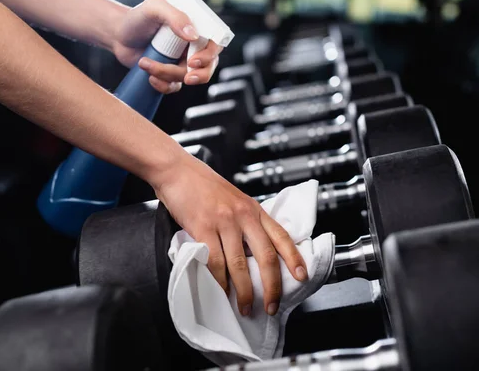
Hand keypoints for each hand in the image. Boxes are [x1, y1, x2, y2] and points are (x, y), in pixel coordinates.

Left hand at [112, 0, 221, 93]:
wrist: (118, 35)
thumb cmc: (138, 18)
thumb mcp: (155, 8)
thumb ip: (174, 17)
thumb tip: (193, 35)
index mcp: (196, 28)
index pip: (214, 44)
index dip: (209, 56)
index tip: (193, 62)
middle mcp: (193, 46)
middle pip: (208, 66)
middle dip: (200, 76)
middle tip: (187, 78)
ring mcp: (182, 62)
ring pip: (188, 78)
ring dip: (167, 75)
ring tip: (145, 63)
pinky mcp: (170, 75)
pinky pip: (174, 87)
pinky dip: (162, 86)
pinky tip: (149, 77)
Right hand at [151, 152, 307, 315]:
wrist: (177, 170)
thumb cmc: (202, 184)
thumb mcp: (234, 199)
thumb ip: (246, 220)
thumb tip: (253, 249)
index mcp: (254, 209)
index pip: (281, 236)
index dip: (294, 258)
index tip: (301, 276)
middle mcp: (243, 215)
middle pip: (265, 256)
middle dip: (271, 286)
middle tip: (271, 305)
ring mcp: (223, 222)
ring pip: (239, 265)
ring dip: (243, 291)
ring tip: (244, 306)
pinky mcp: (202, 228)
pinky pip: (215, 261)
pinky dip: (219, 281)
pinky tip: (221, 291)